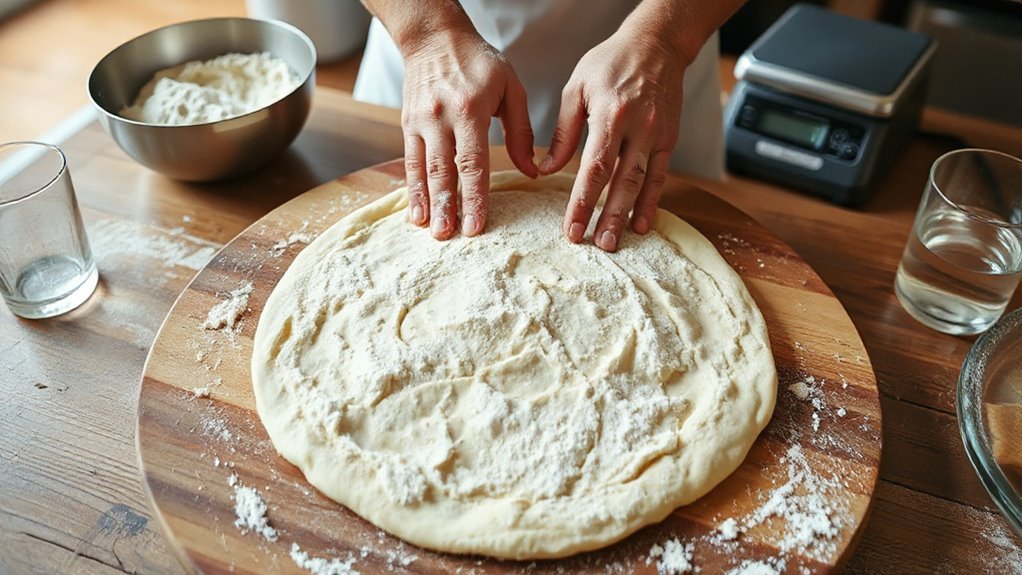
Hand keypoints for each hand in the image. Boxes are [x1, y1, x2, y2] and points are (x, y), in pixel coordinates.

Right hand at [401, 27, 536, 239]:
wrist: (434, 37)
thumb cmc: (478, 62)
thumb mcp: (511, 88)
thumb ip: (521, 131)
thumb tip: (532, 171)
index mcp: (471, 109)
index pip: (473, 162)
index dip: (475, 196)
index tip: (477, 224)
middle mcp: (442, 117)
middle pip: (445, 171)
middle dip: (448, 207)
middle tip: (451, 237)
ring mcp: (421, 122)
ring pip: (424, 169)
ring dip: (428, 203)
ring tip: (432, 230)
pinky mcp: (407, 124)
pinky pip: (409, 161)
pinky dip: (412, 188)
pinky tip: (417, 211)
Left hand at [539, 19, 686, 251]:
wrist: (656, 44)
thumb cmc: (610, 63)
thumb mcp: (576, 89)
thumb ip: (563, 133)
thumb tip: (546, 170)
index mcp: (610, 115)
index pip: (594, 168)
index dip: (582, 201)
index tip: (571, 227)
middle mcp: (638, 127)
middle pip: (621, 181)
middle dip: (607, 216)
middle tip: (596, 245)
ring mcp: (657, 135)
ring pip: (642, 182)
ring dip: (628, 214)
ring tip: (616, 241)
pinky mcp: (670, 138)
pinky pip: (661, 175)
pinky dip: (652, 201)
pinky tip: (642, 223)